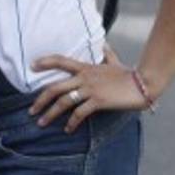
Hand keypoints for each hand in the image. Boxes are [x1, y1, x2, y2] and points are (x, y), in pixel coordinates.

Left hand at [28, 54, 148, 132]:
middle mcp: (84, 77)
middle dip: (40, 100)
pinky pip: (79, 113)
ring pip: (63, 102)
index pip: (61, 61)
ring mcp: (90, 89)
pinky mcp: (98, 101)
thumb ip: (107, 54)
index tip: (31, 66)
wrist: (143, 83)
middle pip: (55, 87)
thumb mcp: (115, 62)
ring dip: (50, 114)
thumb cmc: (128, 74)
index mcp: (86, 67)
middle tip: (31, 111)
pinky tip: (68, 129)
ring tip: (42, 123)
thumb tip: (104, 45)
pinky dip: (71, 122)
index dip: (45, 62)